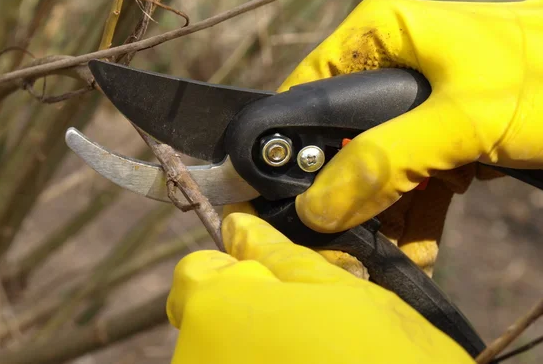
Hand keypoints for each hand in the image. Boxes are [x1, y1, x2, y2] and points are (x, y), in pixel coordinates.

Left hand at [167, 212, 474, 363]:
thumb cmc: (379, 350)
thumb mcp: (334, 287)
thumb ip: (274, 252)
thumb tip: (238, 224)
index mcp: (216, 309)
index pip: (195, 271)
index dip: (234, 264)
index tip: (270, 271)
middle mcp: (196, 354)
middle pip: (208, 313)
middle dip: (247, 303)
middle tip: (304, 310)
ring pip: (224, 348)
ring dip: (256, 340)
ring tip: (312, 344)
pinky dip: (262, 362)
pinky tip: (307, 362)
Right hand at [227, 0, 542, 274]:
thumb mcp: (460, 120)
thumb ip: (385, 160)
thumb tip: (313, 208)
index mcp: (374, 39)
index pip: (305, 98)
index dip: (293, 153)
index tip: (294, 206)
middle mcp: (382, 68)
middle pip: (337, 143)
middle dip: (347, 197)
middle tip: (349, 245)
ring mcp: (409, 107)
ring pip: (372, 170)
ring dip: (381, 217)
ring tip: (390, 258)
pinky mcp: (435, 136)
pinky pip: (407, 180)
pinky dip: (412, 216)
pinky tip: (419, 250)